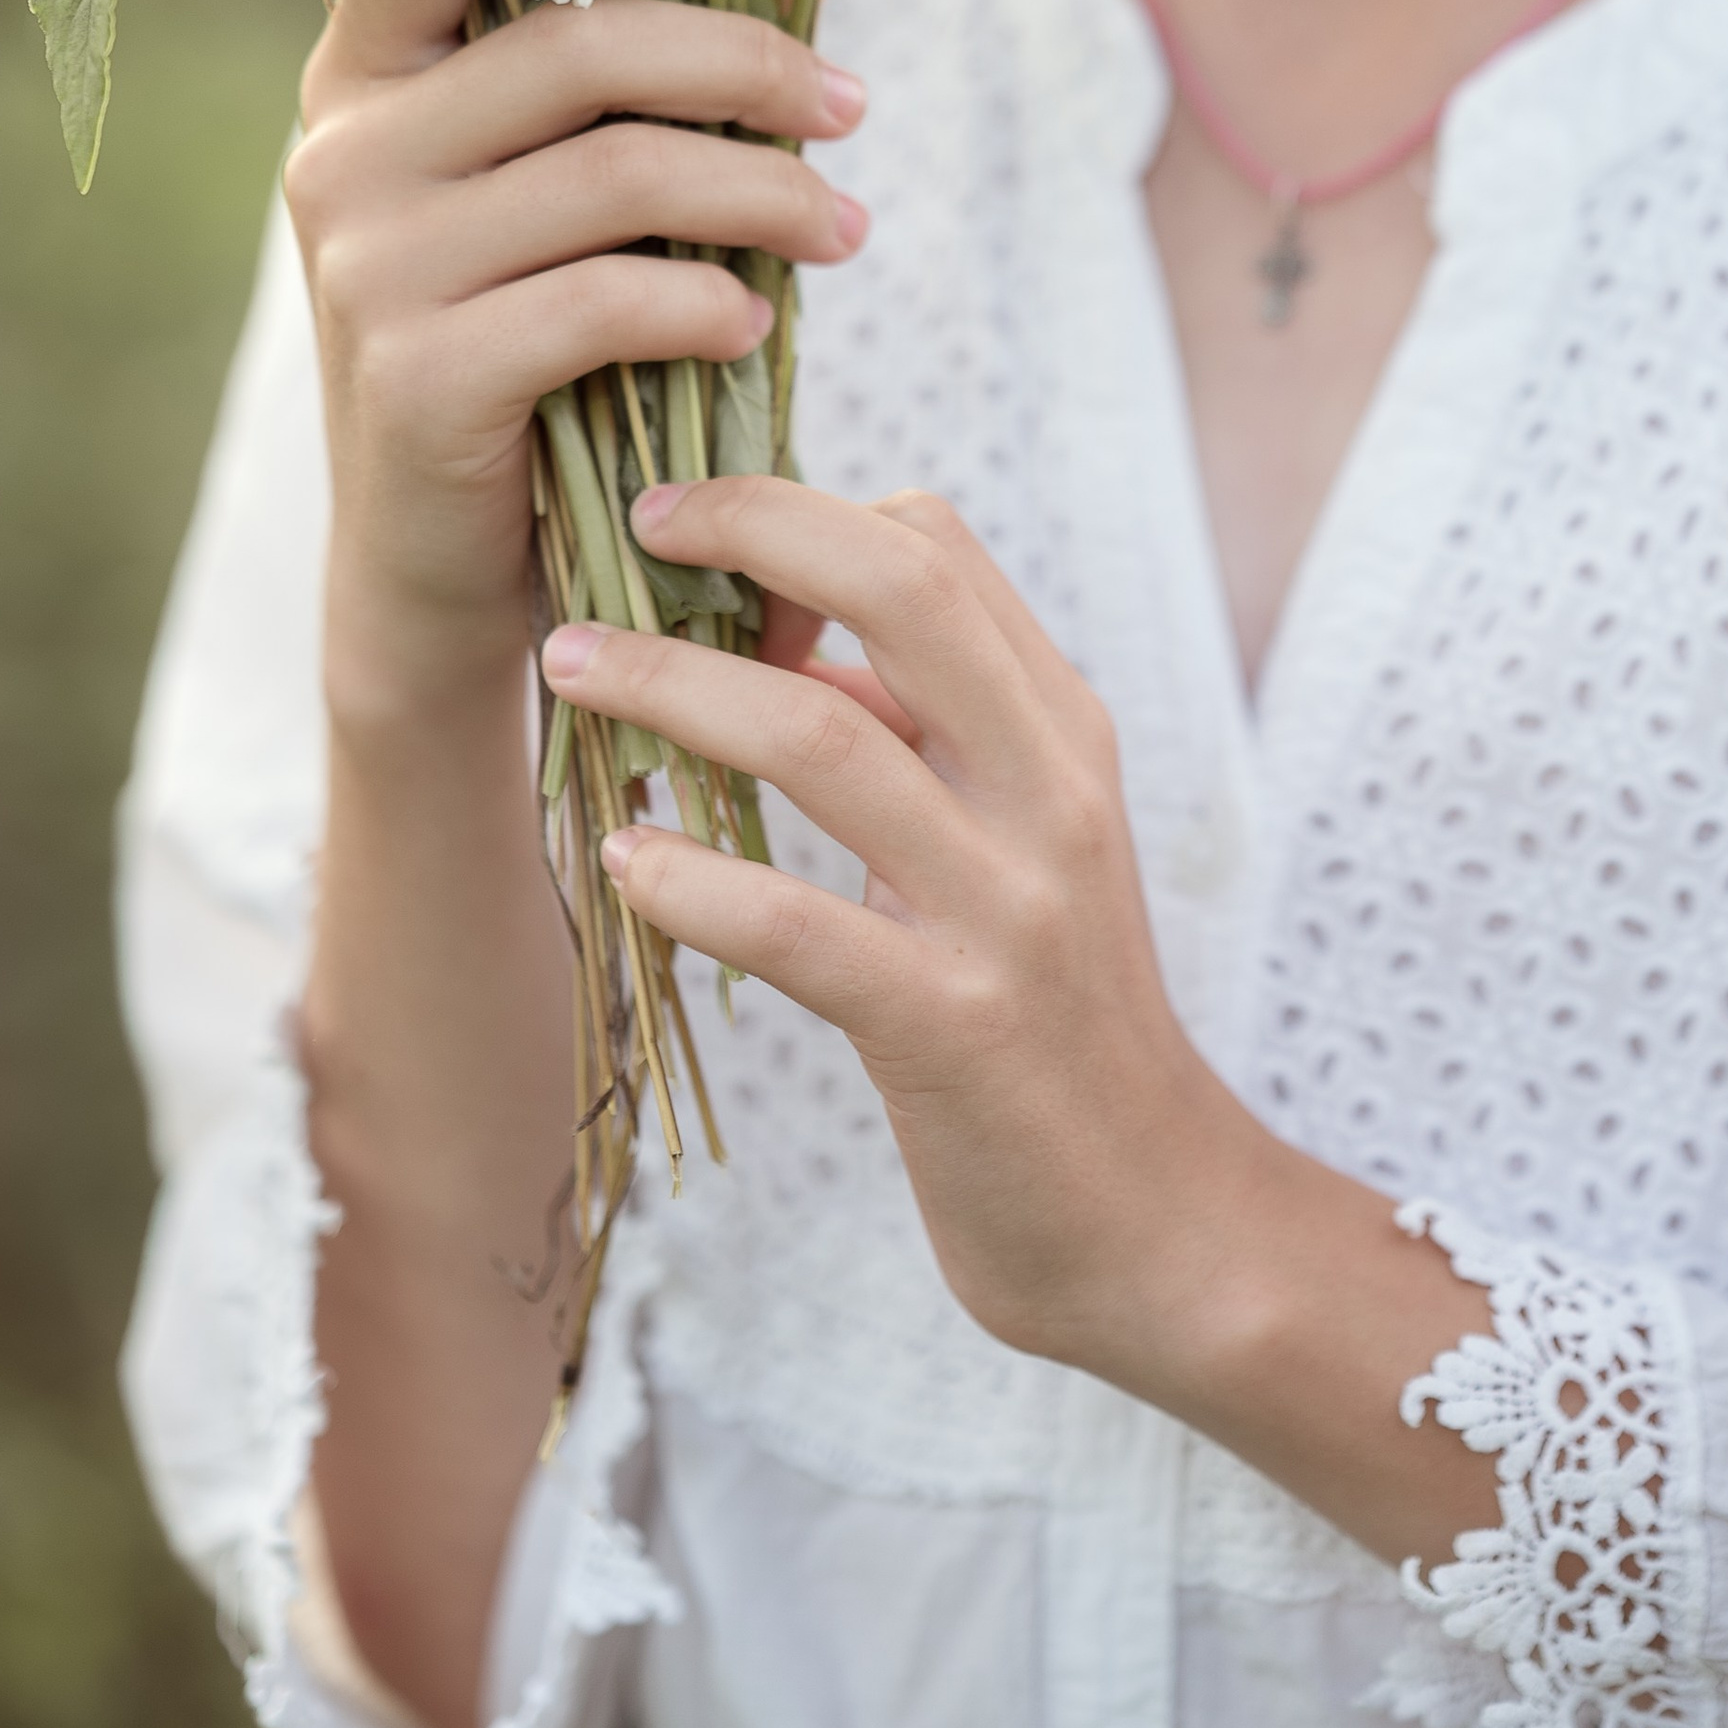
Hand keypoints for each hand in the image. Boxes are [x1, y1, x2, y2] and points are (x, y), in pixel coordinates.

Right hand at [286, 0, 868, 709]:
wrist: (438, 563)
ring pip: (616, 173)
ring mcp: (368, 264)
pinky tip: (755, 321)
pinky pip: (605, 301)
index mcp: (365, 72)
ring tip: (844, 229)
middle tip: (851, 108)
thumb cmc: (526, 344)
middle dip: (745, 63)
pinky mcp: (417, 375)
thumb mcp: (568, 191)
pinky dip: (708, 302)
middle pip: (576, 45)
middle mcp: (343, 150)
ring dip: (764, 192)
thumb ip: (653, 64)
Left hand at [539, 478, 1274, 1384]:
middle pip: (901, 589)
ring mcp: (1007, 908)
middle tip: (633, 524)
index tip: (696, 522)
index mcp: (1062, 732)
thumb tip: (789, 645)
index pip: (939, 548)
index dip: (807, 509)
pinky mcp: (953, 1029)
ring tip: (573, 670)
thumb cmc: (1053, 1020)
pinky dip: (693, 885)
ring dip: (676, 690)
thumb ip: (918, 741)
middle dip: (753, 530)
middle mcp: (1050, 793)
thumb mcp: (1012, 846)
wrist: (1154, 1218)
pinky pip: (798, 929)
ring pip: (823, 741)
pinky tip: (623, 862)